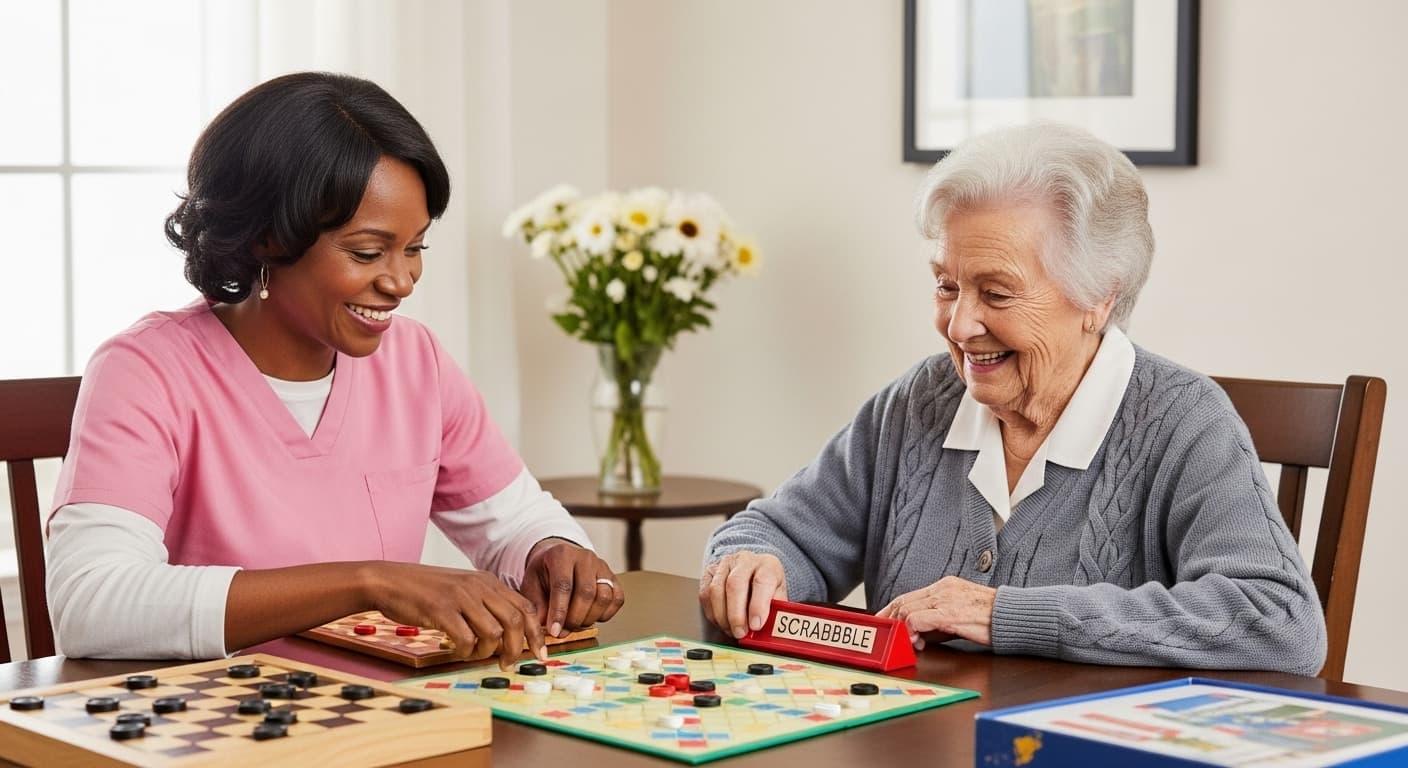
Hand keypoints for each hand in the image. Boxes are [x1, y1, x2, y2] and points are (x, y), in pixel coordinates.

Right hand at [364, 562, 543, 669]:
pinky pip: (466, 639)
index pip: (526, 607)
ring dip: (487, 652)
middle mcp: (479, 586)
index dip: (536, 633)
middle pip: (516, 621)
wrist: (389, 581)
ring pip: (494, 632)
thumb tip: (507, 634)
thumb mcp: (462, 589)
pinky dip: (465, 652)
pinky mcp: (442, 610)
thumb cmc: (424, 590)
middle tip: (508, 664)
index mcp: (487, 581)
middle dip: (517, 648)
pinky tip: (456, 651)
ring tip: (473, 655)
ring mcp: (461, 597)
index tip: (539, 653)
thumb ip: (485, 605)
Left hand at [520, 538, 624, 637]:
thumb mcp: (531, 584)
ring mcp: (602, 566)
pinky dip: (605, 614)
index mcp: (562, 555)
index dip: (559, 611)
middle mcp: (585, 558)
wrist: (559, 558)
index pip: (563, 585)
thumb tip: (547, 630)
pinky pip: (617, 599)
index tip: (554, 630)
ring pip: (604, 597)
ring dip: (590, 617)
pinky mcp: (613, 577)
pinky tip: (591, 616)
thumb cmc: (544, 572)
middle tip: (564, 631)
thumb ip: (537, 606)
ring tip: (576, 623)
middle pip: (586, 593)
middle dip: (574, 618)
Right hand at [699, 551, 786, 639]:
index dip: (758, 606)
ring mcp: (724, 564)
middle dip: (736, 615)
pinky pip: (705, 594)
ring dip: (722, 616)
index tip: (756, 626)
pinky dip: (712, 613)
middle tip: (740, 633)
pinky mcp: (709, 572)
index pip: (762, 581)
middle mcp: (745, 560)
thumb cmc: (767, 585)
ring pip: (716, 590)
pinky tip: (721, 622)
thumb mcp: (779, 595)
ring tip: (731, 631)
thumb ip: (775, 611)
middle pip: (735, 584)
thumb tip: (768, 631)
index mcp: (767, 564)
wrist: (753, 569)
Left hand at [876, 575, 995, 647]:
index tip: (883, 620)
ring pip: (907, 608)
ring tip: (903, 641)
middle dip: (888, 617)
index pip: (910, 595)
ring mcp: (945, 600)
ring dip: (900, 626)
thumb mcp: (960, 615)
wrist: (1013, 617)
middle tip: (883, 633)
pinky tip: (916, 643)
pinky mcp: (949, 613)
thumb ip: (938, 622)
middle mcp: (942, 589)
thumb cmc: (991, 618)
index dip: (892, 609)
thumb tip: (919, 635)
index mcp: (945, 586)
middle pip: (904, 600)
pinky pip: (917, 619)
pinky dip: (911, 631)